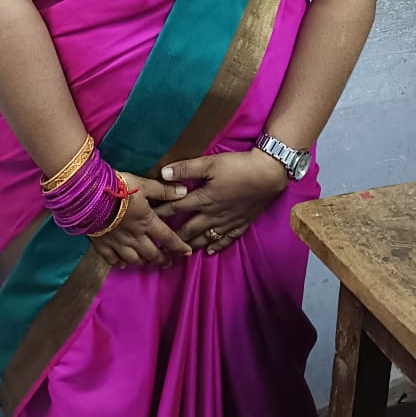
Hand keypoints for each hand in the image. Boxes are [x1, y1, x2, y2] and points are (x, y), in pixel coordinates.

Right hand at [90, 172, 191, 268]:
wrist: (89, 196)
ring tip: (147, 262)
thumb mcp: (143, 185)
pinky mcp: (102, 245)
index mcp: (147, 222)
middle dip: (162, 259)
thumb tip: (184, 191)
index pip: (167, 237)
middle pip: (151, 253)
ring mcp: (117, 243)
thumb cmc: (118, 187)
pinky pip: (112, 259)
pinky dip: (119, 263)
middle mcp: (134, 237)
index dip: (178, 246)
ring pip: (133, 259)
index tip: (187, 252)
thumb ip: (163, 190)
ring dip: (143, 262)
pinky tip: (122, 264)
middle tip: (169, 263)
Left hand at [155, 148, 287, 253]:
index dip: (160, 214)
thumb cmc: (238, 166)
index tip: (147, 221)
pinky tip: (211, 251)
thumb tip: (163, 173)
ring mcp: (228, 221)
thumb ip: (186, 169)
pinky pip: (227, 239)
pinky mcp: (241, 223)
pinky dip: (217, 246)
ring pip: (206, 237)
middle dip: (173, 237)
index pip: (175, 208)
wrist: (268, 174)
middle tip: (160, 247)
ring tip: (181, 253)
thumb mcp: (210, 163)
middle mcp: (213, 214)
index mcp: (203, 199)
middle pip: (189, 228)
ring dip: (192, 245)